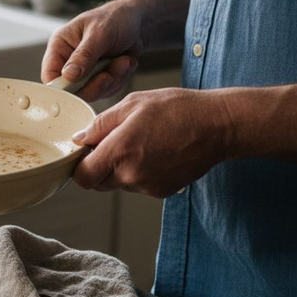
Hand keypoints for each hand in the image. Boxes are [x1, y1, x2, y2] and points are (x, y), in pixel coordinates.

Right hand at [41, 1, 142, 101]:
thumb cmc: (114, 19)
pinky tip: (125, 63)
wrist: (138, 22)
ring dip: (112, 80)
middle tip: (109, 75)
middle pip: (72, 90)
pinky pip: (107, 91)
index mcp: (60, 46)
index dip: (61, 88)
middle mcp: (69, 62)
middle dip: (95, 85)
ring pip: (93, 92)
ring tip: (123, 61)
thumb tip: (68, 75)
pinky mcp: (100, 79)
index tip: (80, 89)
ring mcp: (85, 72)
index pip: (50, 75)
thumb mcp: (99, 34)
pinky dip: (120, 79)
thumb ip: (84, 55)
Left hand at [71, 88, 232, 197]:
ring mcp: (148, 186)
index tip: (86, 151)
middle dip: (98, 166)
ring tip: (140, 143)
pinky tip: (154, 152)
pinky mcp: (162, 191)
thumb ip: (100, 125)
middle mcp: (132, 175)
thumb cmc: (177, 109)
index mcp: (120, 151)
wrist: (217, 126)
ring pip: (119, 183)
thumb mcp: (132, 104)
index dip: (80, 165)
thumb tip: (79, 139)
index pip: (82, 177)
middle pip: (98, 182)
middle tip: (113, 143)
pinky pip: (138, 185)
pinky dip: (139, 173)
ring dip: (120, 168)